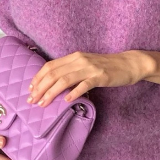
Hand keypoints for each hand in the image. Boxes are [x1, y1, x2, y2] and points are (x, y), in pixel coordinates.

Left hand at [27, 50, 154, 106]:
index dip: (38, 78)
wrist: (129, 63)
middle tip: (32, 100)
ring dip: (51, 93)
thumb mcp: (86, 64)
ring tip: (43, 103)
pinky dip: (73, 93)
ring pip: (65, 80)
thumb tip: (55, 82)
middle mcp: (79, 60)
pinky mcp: (100, 77)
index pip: (50, 66)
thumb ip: (72, 70)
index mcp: (74, 56)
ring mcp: (90, 68)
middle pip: (54, 73)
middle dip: (40, 88)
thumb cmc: (107, 66)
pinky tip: (66, 101)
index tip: (30, 89)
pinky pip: (84, 85)